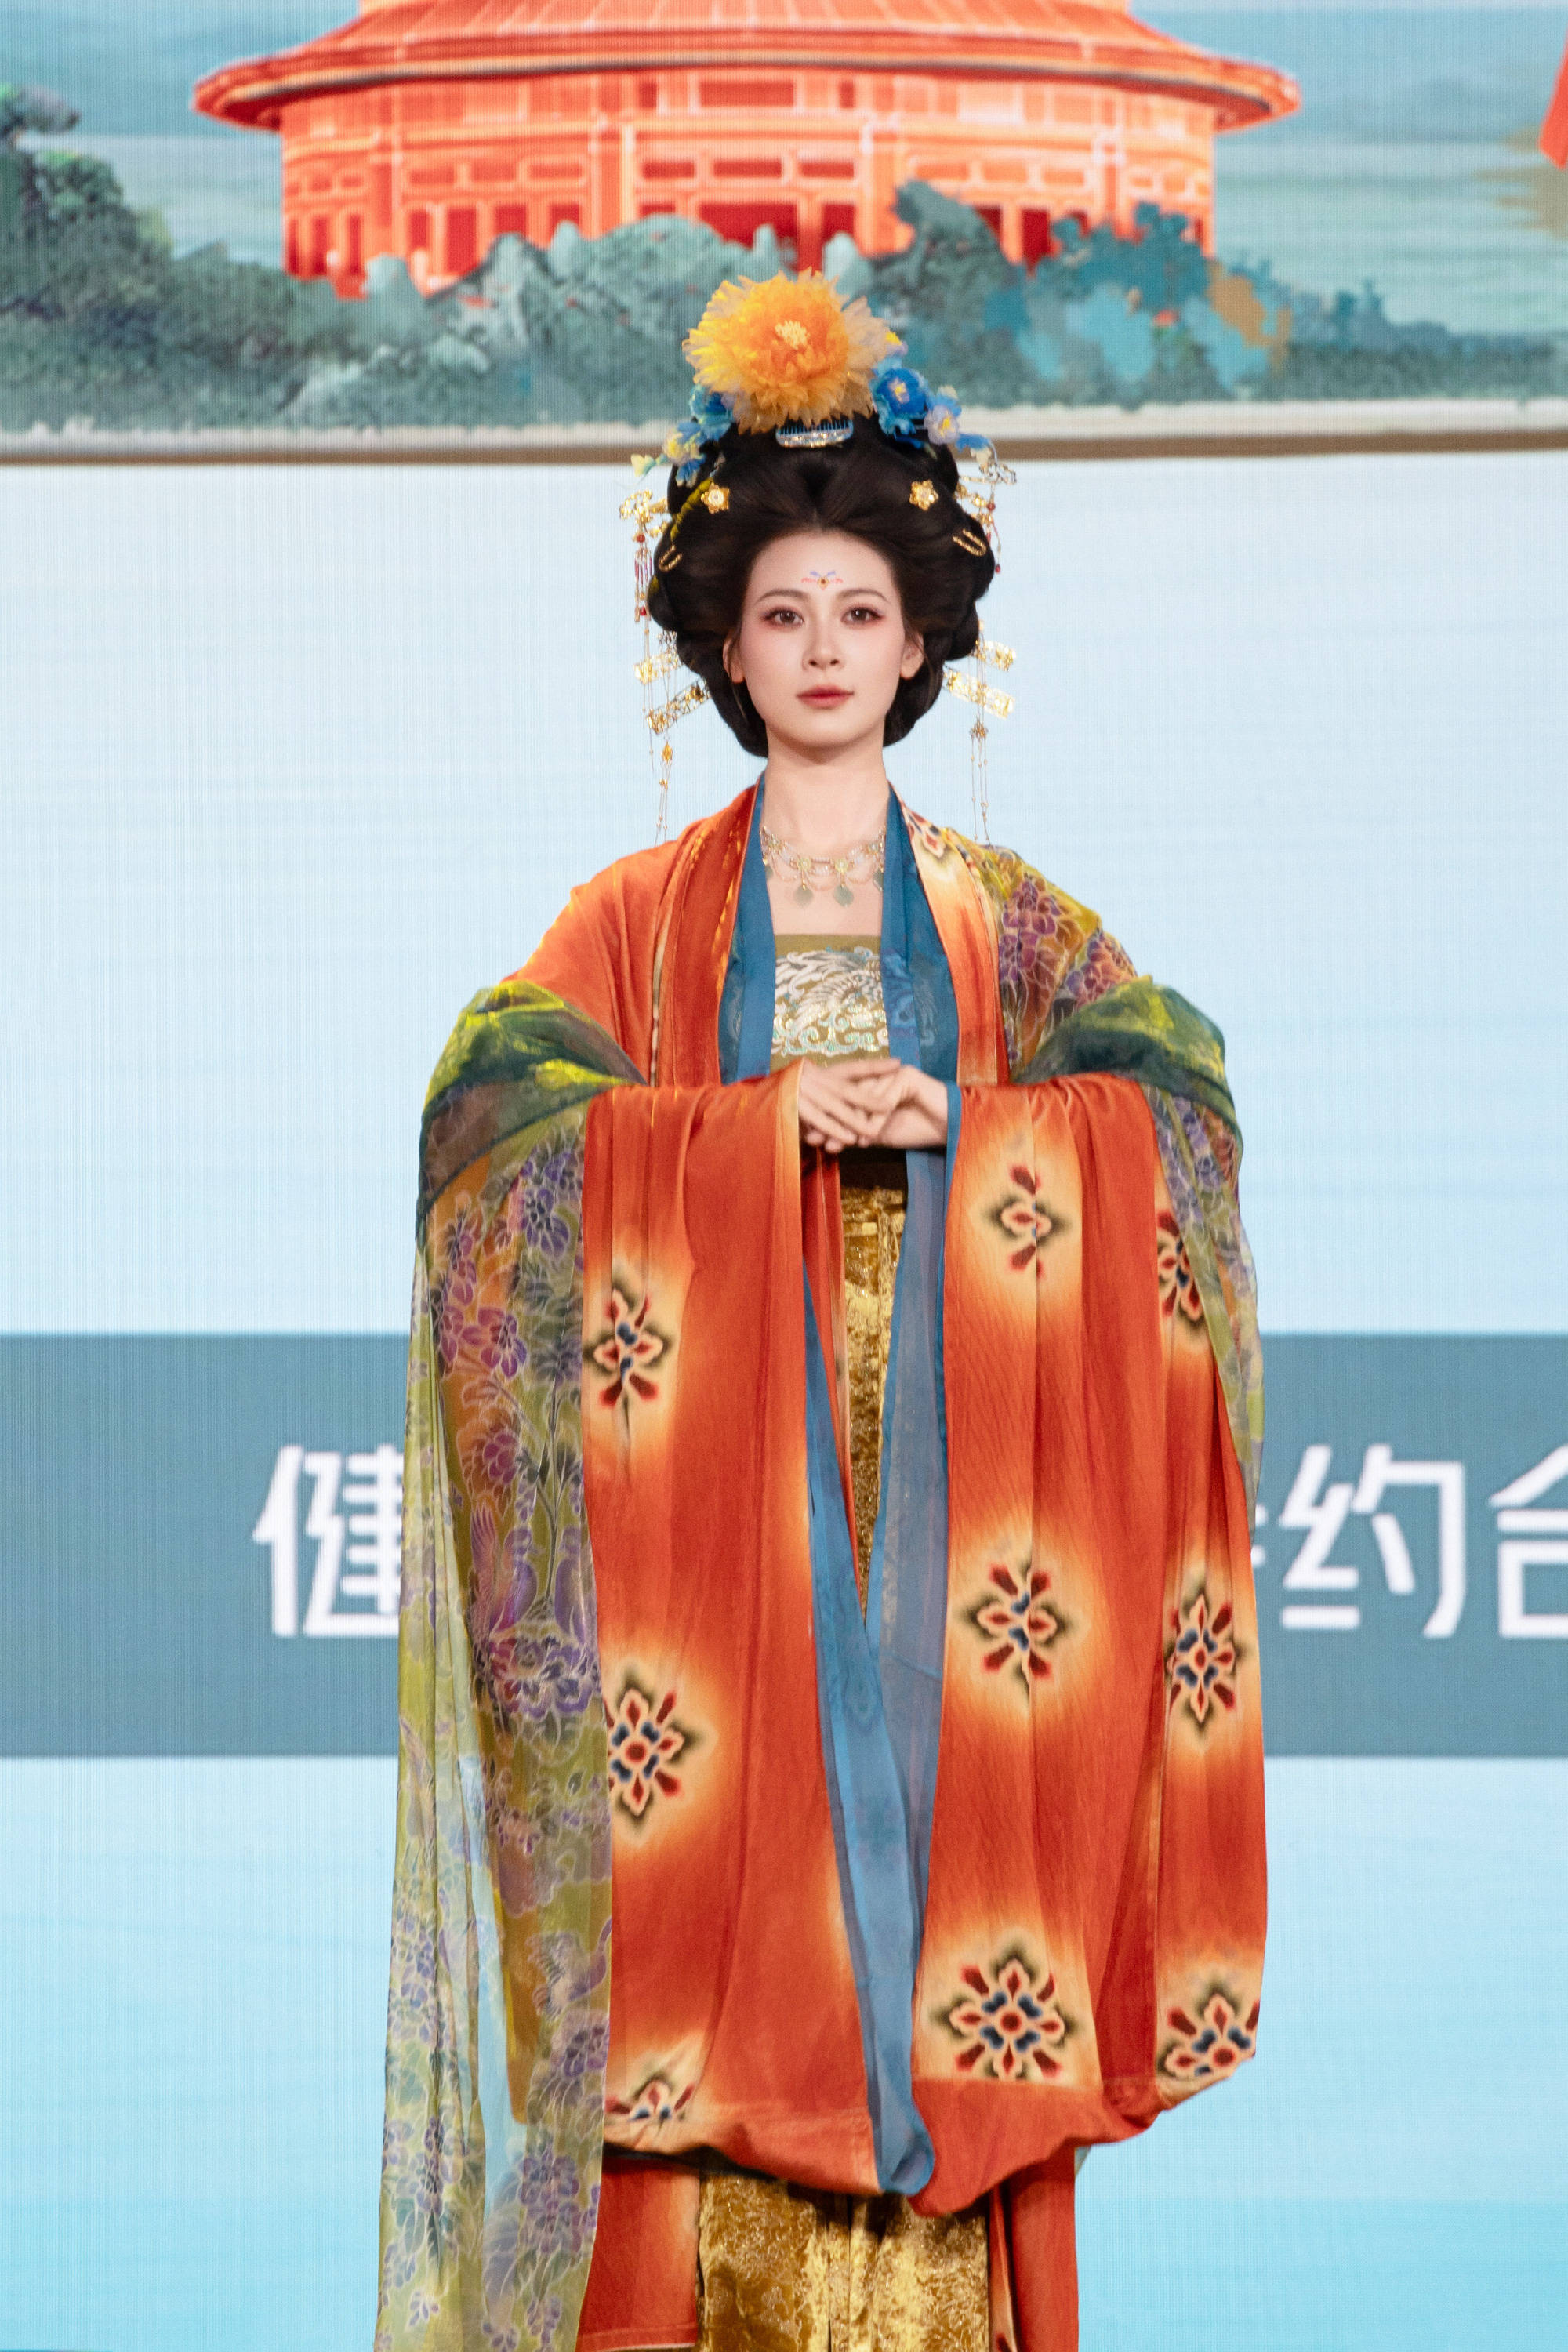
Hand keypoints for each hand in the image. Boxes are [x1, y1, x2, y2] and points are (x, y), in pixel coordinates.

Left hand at [796, 1058, 948, 1152]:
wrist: (951, 1128)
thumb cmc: (918, 1129)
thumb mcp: (881, 1133)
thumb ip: (858, 1133)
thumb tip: (829, 1143)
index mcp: (874, 1085)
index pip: (846, 1100)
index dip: (829, 1119)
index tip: (812, 1138)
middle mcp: (881, 1075)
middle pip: (851, 1098)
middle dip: (833, 1121)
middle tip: (816, 1140)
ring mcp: (893, 1073)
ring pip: (865, 1099)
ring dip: (852, 1124)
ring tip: (839, 1144)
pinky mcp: (908, 1076)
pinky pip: (885, 1100)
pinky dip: (876, 1121)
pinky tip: (869, 1139)